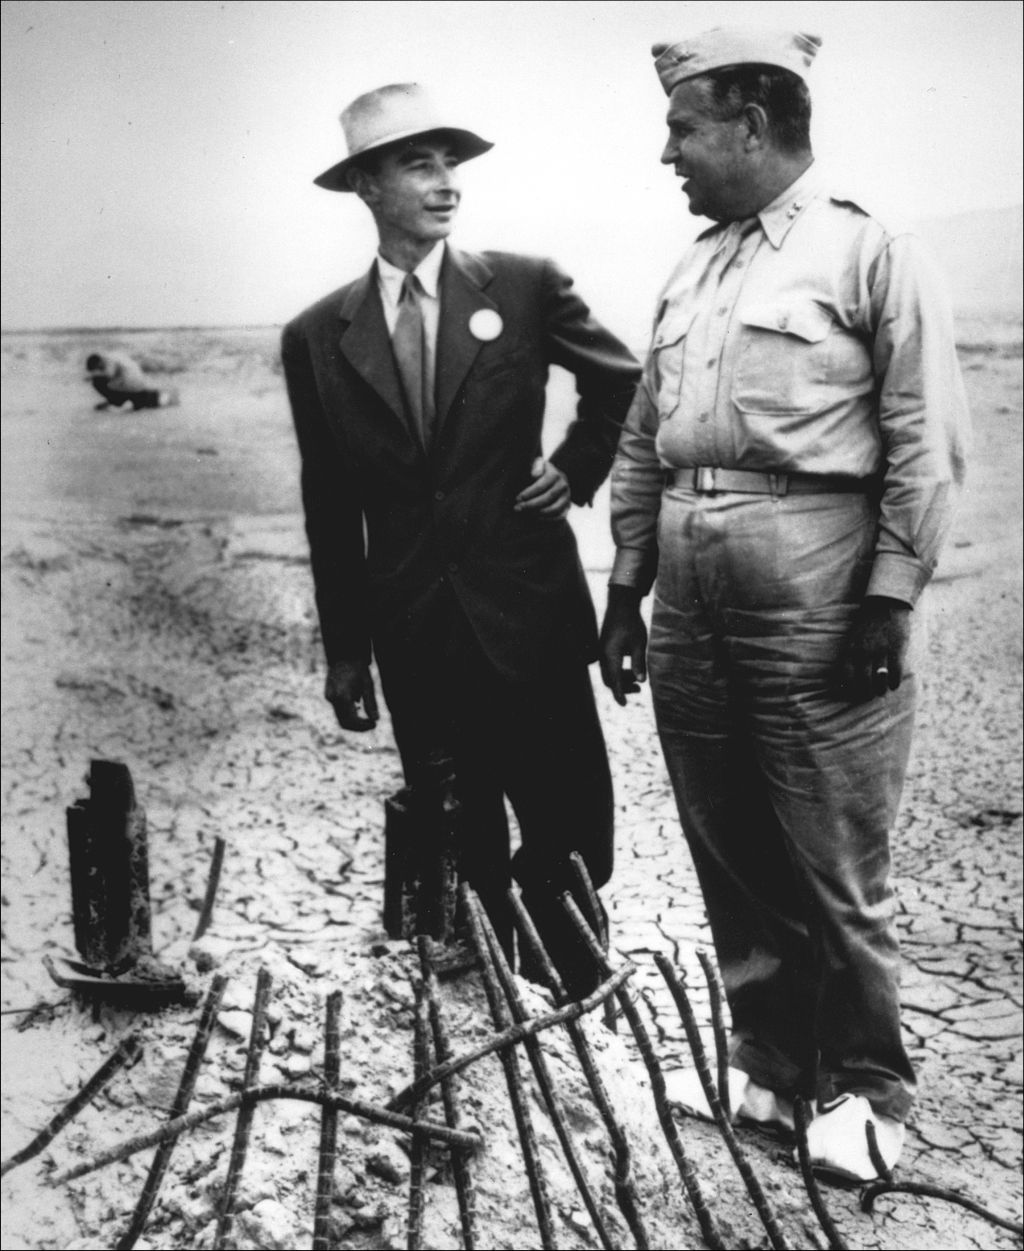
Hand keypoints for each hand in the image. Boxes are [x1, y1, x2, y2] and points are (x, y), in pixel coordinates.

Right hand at [325, 659, 378, 730]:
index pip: (352, 719)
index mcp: (342, 694)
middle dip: (359, 727)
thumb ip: (371, 703)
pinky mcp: (328, 697)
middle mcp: (333, 698)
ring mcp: (329, 698)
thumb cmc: (358, 668)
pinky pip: (338, 711)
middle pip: (345, 722)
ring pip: (340, 719)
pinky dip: (348, 715)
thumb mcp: (368, 684)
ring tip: (367, 720)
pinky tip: (358, 710)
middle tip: (372, 724)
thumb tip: (376, 720)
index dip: (363, 725)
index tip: (374, 724)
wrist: (343, 655)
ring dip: (354, 723)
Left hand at [514, 457, 570, 518]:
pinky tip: (534, 518)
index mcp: (555, 474)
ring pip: (554, 509)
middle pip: (547, 498)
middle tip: (518, 508)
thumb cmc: (540, 473)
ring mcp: (567, 498)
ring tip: (525, 513)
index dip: (528, 493)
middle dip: (530, 504)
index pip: (541, 485)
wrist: (553, 481)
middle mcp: (563, 486)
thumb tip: (534, 475)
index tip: (518, 498)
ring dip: (538, 513)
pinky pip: (559, 517)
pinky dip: (547, 520)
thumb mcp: (538, 465)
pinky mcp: (567, 508)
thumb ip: (535, 466)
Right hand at [599, 585, 647, 705]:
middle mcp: (603, 656)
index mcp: (611, 655)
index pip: (615, 680)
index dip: (619, 694)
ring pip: (608, 673)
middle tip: (639, 690)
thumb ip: (638, 663)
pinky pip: (608, 666)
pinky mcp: (604, 649)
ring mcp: (602, 652)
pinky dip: (618, 672)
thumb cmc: (632, 624)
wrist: (621, 606)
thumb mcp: (639, 644)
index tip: (624, 704)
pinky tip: (630, 669)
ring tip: (637, 679)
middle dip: (622, 688)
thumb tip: (641, 681)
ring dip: (621, 679)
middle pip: (609, 680)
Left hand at [836, 597, 911, 701]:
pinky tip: (895, 685)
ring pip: (880, 679)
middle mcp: (864, 652)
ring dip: (881, 689)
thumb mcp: (854, 638)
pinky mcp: (896, 648)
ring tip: (882, 692)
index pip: (847, 676)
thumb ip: (853, 654)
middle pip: (863, 681)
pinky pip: (896, 672)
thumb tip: (852, 675)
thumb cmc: (868, 624)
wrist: (885, 604)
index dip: (850, 688)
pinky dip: (895, 682)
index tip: (854, 694)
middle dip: (867, 693)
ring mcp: (880, 650)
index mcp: (852, 649)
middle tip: (870, 695)